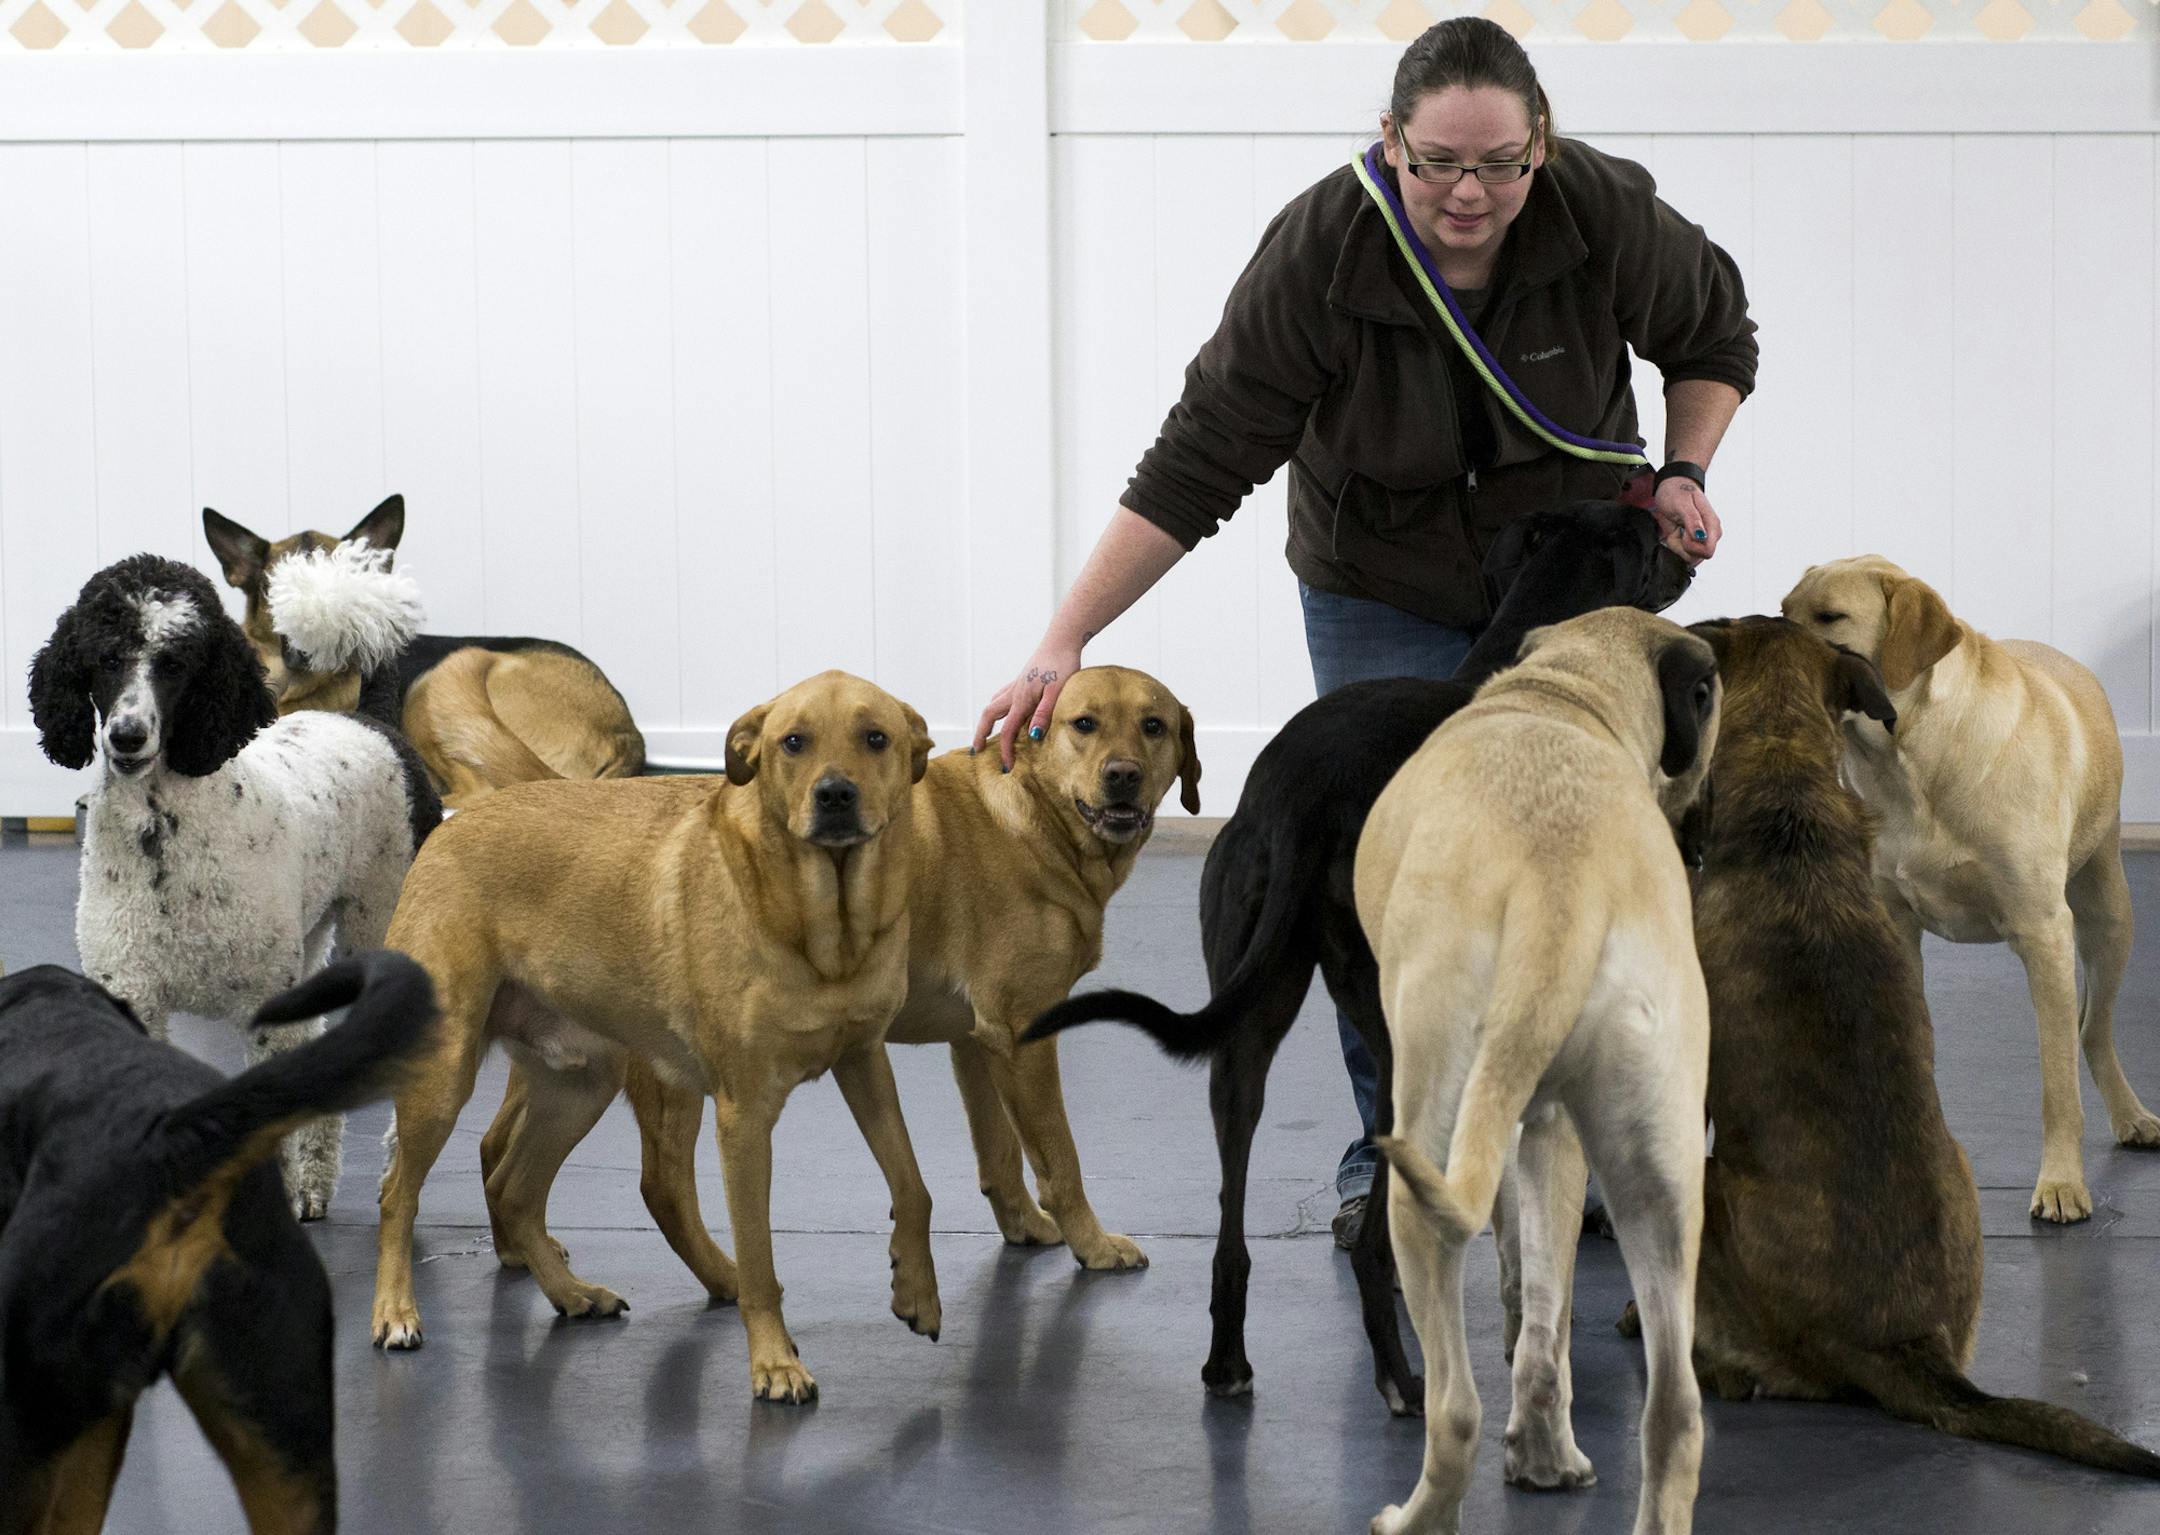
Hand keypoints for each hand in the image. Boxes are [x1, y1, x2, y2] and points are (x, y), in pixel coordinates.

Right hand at [973, 638, 1083, 769]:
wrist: (1062, 640)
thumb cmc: (1062, 664)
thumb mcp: (1057, 692)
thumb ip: (1044, 714)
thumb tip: (1033, 737)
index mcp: (1022, 699)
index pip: (1009, 731)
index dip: (1005, 750)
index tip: (1006, 767)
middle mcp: (1015, 692)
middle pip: (989, 715)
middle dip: (981, 733)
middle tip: (977, 749)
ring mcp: (1017, 684)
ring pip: (995, 704)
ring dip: (988, 719)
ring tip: (988, 732)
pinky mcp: (1023, 679)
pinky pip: (1004, 695)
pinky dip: (999, 706)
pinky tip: (1006, 709)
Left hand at [1652, 476, 1720, 563]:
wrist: (1674, 485)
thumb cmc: (1677, 491)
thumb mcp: (1681, 504)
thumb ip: (1692, 521)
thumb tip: (1701, 536)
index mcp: (1712, 524)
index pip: (1707, 551)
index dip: (1690, 547)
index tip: (1682, 533)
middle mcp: (1711, 533)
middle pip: (1697, 557)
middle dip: (1681, 547)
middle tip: (1677, 528)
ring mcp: (1704, 538)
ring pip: (1690, 557)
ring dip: (1677, 545)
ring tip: (1676, 527)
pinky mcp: (1695, 541)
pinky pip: (1685, 552)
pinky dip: (1676, 544)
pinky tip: (1676, 530)